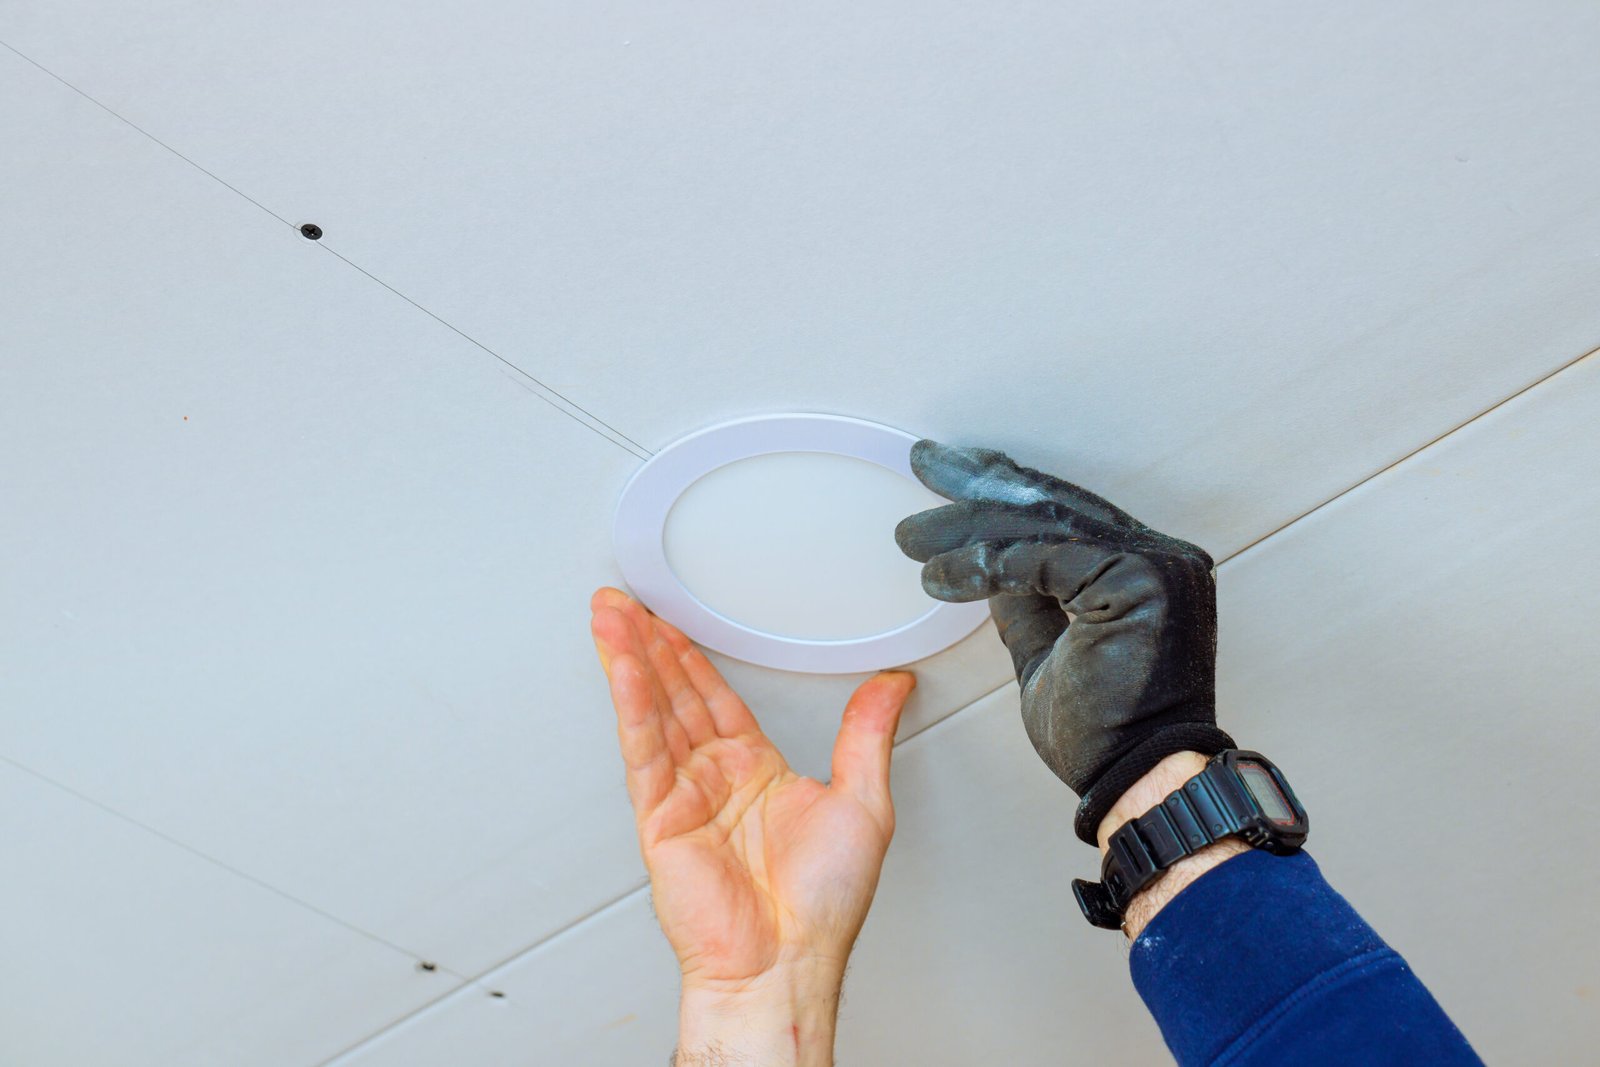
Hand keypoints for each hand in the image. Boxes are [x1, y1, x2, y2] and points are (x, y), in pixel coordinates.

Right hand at [589, 587, 915, 1065]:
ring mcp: (684, 795)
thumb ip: (868, 735)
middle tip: (627, 602)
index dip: (693, 658)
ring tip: (611, 615)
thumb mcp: (864, 801)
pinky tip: (623, 665)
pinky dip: (632, 703)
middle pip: (676, 695)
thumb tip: (892, 687)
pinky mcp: (660, 815)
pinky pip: (645, 747)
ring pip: (653, 711)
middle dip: (651, 645)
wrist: (788, 960)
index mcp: (755, 772)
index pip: (716, 699)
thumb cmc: (821, 906)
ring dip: (631, 660)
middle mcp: (715, 779)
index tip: (672, 623)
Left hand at [894, 440, 1232, 843]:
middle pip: (1054, 507)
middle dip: (979, 487)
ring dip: (968, 529)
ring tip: (912, 537)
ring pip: (1043, 527)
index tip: (952, 472)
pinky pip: (1044, 560)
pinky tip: (940, 576)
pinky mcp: (1140, 583)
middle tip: (924, 466)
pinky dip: (986, 565)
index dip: (1004, 487)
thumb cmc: (1103, 734)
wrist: (1137, 783)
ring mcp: (1157, 566)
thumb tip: (983, 559)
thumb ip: (1025, 599)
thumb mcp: (1047, 647)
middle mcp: (1162, 556)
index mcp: (1145, 568)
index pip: (1065, 511)